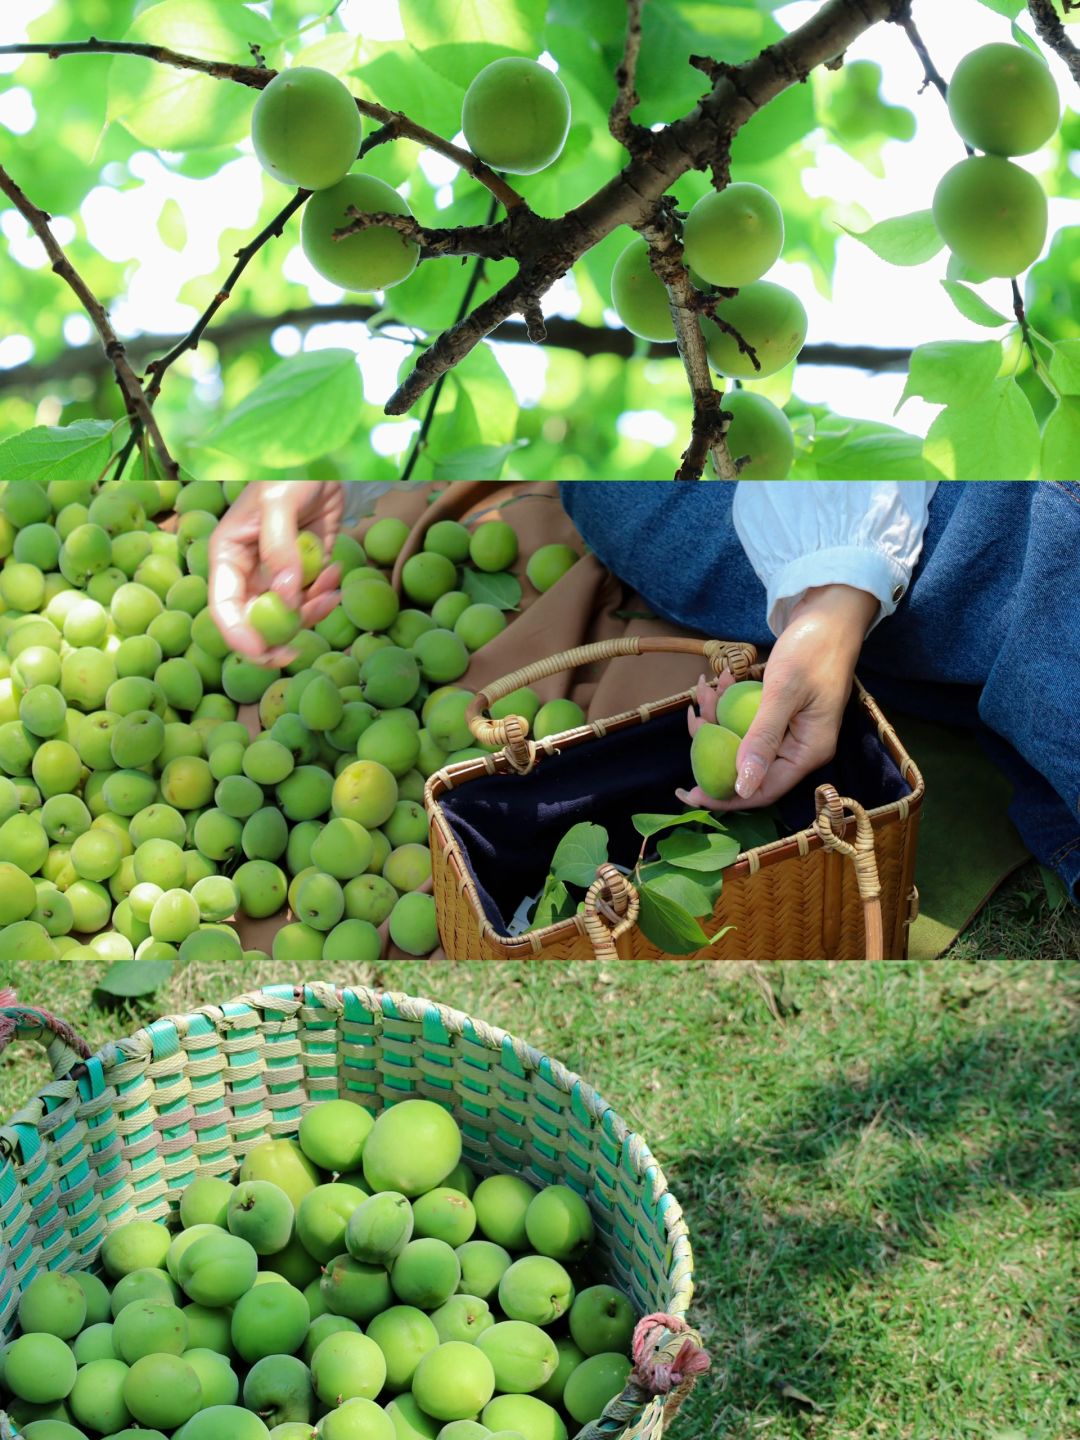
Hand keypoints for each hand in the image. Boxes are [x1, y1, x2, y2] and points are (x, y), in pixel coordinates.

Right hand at [209, 481, 344, 665]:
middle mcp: (250, 570)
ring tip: (331, 583)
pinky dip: (327, 593)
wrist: (326, 459)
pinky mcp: (305, 571)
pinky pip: (313, 598)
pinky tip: (337, 568)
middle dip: (281, 634)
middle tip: (301, 646)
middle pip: (257, 621)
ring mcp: (278, 573)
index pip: (225, 608)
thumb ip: (279, 548)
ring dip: (312, 609)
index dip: (239, 635)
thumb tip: (285, 596)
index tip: (264, 652)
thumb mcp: (279, 502)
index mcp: (228, 556)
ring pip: (290, 614)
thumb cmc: (290, 471)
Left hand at [676, 584, 879, 810]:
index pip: (762, 790)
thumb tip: (741, 788)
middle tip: (693, 715)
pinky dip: (729, 705)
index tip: (687, 793)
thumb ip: (762, 740)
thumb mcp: (783, 692)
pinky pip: (747, 721)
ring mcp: (791, 731)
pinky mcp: (781, 714)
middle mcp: (800, 748)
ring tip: (706, 688)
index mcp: (808, 752)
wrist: (830, 613)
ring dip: (717, 718)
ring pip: (742, 742)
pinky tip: (721, 681)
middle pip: (747, 766)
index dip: (724, 796)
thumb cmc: (812, 649)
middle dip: (714, 745)